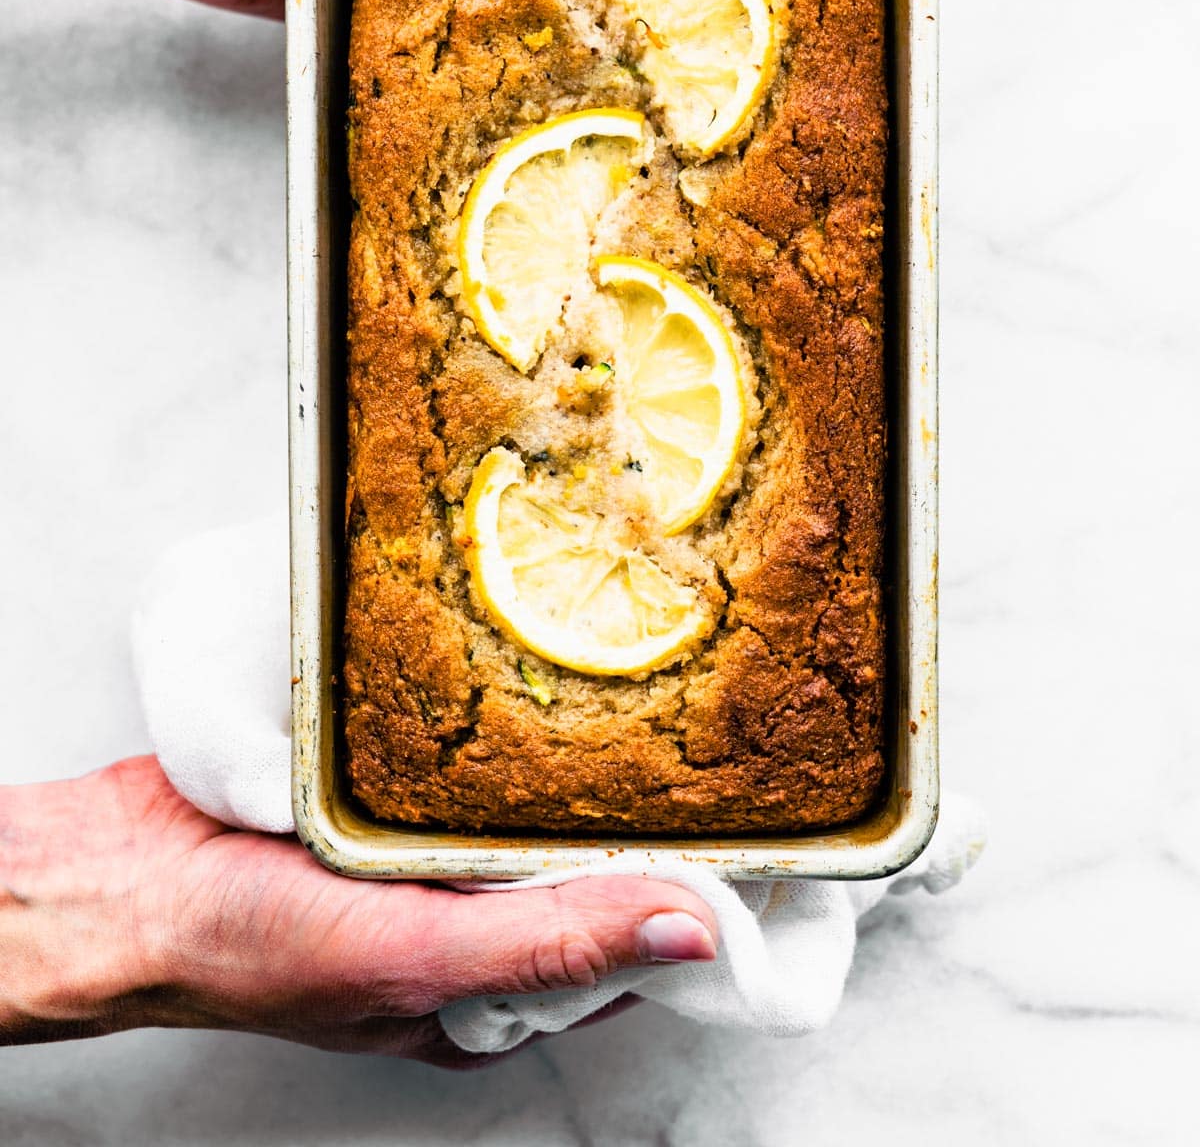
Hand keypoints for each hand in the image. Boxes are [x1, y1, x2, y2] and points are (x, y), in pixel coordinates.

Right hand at [0, 756, 716, 1065]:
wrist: (118, 874)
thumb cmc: (242, 944)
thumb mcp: (410, 955)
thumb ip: (548, 946)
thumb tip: (691, 934)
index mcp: (492, 991)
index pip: (631, 945)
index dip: (705, 897)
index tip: (772, 834)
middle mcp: (472, 922)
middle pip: (591, 866)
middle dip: (648, 814)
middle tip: (714, 731)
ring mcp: (432, 856)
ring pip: (537, 807)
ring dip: (576, 762)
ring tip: (646, 688)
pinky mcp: (392, 794)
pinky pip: (472, 761)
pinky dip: (503, 729)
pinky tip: (532, 679)